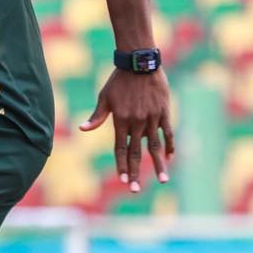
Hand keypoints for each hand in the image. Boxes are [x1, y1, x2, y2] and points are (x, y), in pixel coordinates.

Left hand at [80, 69, 174, 191]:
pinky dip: (169, 145)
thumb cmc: (118, 81)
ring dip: (158, 165)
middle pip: (136, 153)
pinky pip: (167, 133)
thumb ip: (97, 116)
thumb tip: (83, 129)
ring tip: (162, 181)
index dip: (121, 165)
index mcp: (121, 121)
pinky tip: (169, 157)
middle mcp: (137, 123)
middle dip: (135, 172)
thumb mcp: (104, 98)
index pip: (120, 149)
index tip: (122, 180)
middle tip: (135, 189)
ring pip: (155, 147)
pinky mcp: (164, 113)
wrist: (139, 63)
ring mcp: (152, 119)